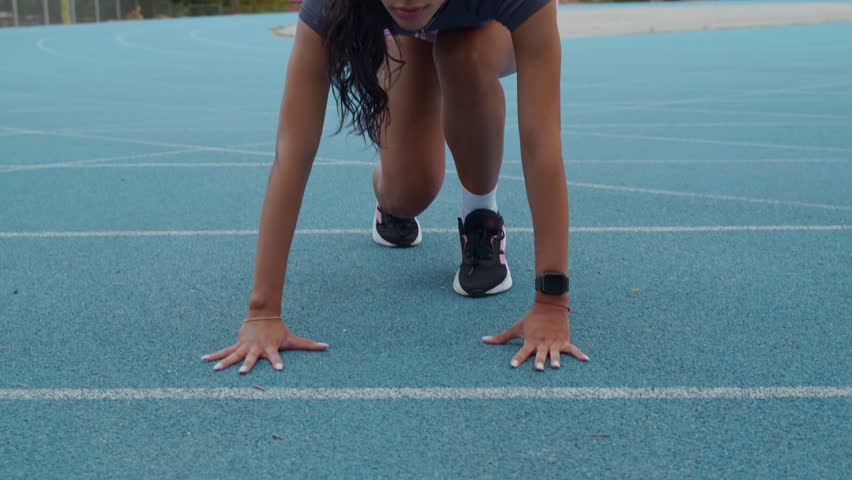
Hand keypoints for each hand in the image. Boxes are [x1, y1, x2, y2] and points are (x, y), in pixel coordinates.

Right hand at [202, 316, 327, 373]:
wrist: (263, 315)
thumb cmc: (279, 330)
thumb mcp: (293, 338)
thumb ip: (309, 344)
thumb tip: (326, 346)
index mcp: (270, 348)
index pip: (276, 356)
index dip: (278, 361)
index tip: (280, 368)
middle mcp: (257, 348)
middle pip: (251, 358)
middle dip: (247, 365)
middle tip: (242, 372)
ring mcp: (245, 346)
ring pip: (234, 355)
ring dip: (225, 362)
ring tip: (216, 370)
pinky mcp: (237, 344)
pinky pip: (224, 351)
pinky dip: (214, 355)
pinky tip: (203, 359)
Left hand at [483, 302, 587, 370]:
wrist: (549, 305)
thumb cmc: (531, 319)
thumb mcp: (516, 327)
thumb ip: (501, 337)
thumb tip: (483, 340)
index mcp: (530, 341)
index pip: (522, 352)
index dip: (517, 358)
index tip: (513, 365)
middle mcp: (542, 343)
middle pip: (540, 354)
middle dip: (539, 360)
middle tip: (539, 368)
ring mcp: (554, 342)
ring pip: (555, 352)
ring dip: (556, 359)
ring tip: (556, 366)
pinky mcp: (564, 340)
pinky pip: (573, 349)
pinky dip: (580, 354)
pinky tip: (586, 360)